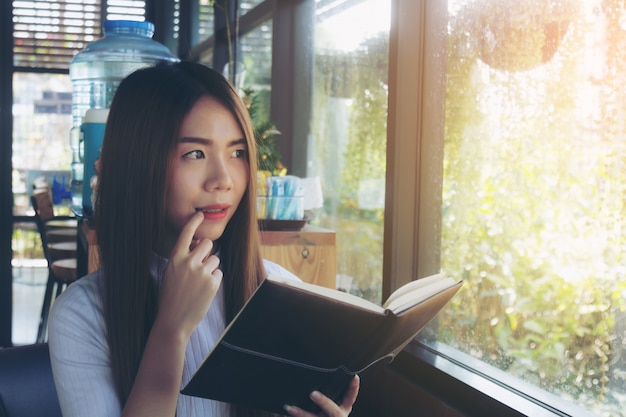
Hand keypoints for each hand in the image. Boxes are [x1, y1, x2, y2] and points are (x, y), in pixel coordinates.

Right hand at [156, 211, 222, 338]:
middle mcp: (188, 262)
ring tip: (198, 284)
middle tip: (200, 265)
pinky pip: (218, 273)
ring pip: (215, 259)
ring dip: (210, 268)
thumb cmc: (170, 298)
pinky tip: (203, 292)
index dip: (194, 222)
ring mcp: (201, 272)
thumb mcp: (171, 274)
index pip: (185, 234)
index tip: (200, 214)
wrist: (173, 322)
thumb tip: (197, 245)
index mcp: (174, 259)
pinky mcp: (212, 282)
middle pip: (208, 244)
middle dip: (207, 251)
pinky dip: (214, 280)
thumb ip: (183, 258)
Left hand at [283, 375, 359, 416]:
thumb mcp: (333, 405)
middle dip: (324, 402)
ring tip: (289, 407)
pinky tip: (282, 412)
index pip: (350, 398)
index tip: (353, 376)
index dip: (353, 388)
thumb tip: (328, 373)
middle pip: (333, 411)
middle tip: (313, 394)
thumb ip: (332, 393)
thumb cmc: (327, 412)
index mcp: (342, 410)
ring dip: (301, 413)